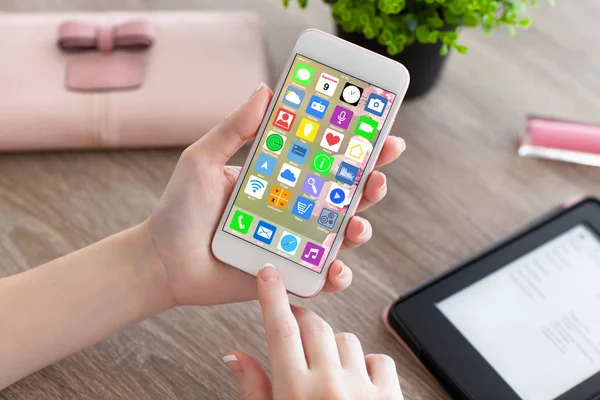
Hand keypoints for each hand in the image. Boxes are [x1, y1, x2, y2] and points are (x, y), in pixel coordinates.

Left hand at [146, 83, 405, 305]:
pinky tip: (335, 269)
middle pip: (344, 197)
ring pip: (341, 236)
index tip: (381, 135)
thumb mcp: (203, 161)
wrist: (162, 262)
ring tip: (357, 226)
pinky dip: (336, 276)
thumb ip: (234, 129)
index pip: (326, 161)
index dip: (357, 150)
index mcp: (280, 179)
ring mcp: (293, 243)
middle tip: (377, 176)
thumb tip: (265, 90)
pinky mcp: (287, 276)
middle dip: (370, 185)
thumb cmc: (179, 210)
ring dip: (360, 229)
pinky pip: (320, 277)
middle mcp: (293, 210)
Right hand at [223, 265, 403, 399]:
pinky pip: (377, 358)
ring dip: (333, 348)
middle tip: (295, 334)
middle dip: (302, 323)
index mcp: (294, 392)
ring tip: (327, 374)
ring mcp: (363, 390)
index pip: (279, 330)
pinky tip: (356, 385)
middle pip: (313, 326)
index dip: (271, 296)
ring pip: (345, 339)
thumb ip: (254, 389)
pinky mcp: (391, 396)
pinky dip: (365, 365)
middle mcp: (329, 385)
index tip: (268, 274)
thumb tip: (234, 356)